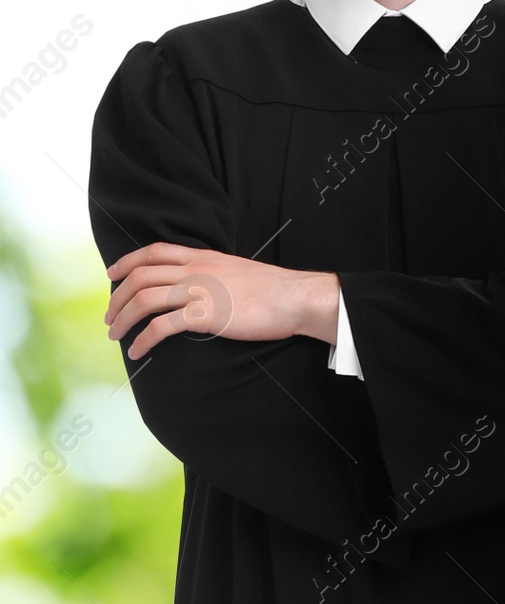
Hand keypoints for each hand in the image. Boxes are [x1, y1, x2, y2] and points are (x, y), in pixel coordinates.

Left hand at [104, 243, 337, 359]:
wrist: (294, 298)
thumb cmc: (274, 289)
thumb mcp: (237, 269)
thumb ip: (214, 273)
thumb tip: (201, 286)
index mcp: (204, 257)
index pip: (155, 251)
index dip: (127, 261)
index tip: (112, 274)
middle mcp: (196, 270)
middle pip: (140, 276)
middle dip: (118, 297)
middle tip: (111, 316)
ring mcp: (199, 291)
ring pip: (144, 299)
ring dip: (123, 318)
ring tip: (116, 335)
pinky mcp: (204, 315)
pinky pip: (161, 327)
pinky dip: (143, 340)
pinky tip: (138, 352)